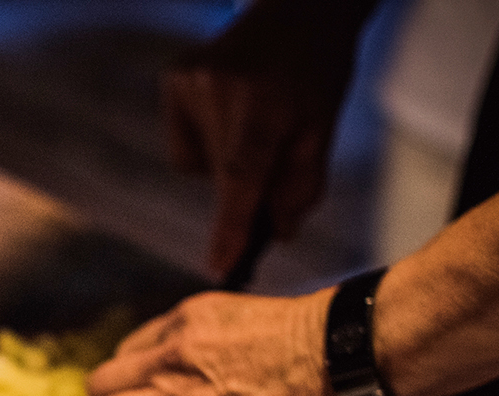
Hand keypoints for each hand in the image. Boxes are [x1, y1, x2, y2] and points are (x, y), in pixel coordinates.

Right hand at [164, 0, 375, 279]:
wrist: (299, 6)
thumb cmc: (317, 68)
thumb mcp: (324, 124)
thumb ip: (303, 184)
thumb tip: (275, 233)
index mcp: (266, 100)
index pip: (242, 175)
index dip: (230, 225)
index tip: (220, 266)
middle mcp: (220, 88)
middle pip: (223, 175)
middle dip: (246, 185)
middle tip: (274, 153)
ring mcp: (190, 81)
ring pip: (200, 165)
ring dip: (225, 160)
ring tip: (253, 120)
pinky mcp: (174, 79)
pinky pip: (184, 146)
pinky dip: (206, 143)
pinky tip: (228, 112)